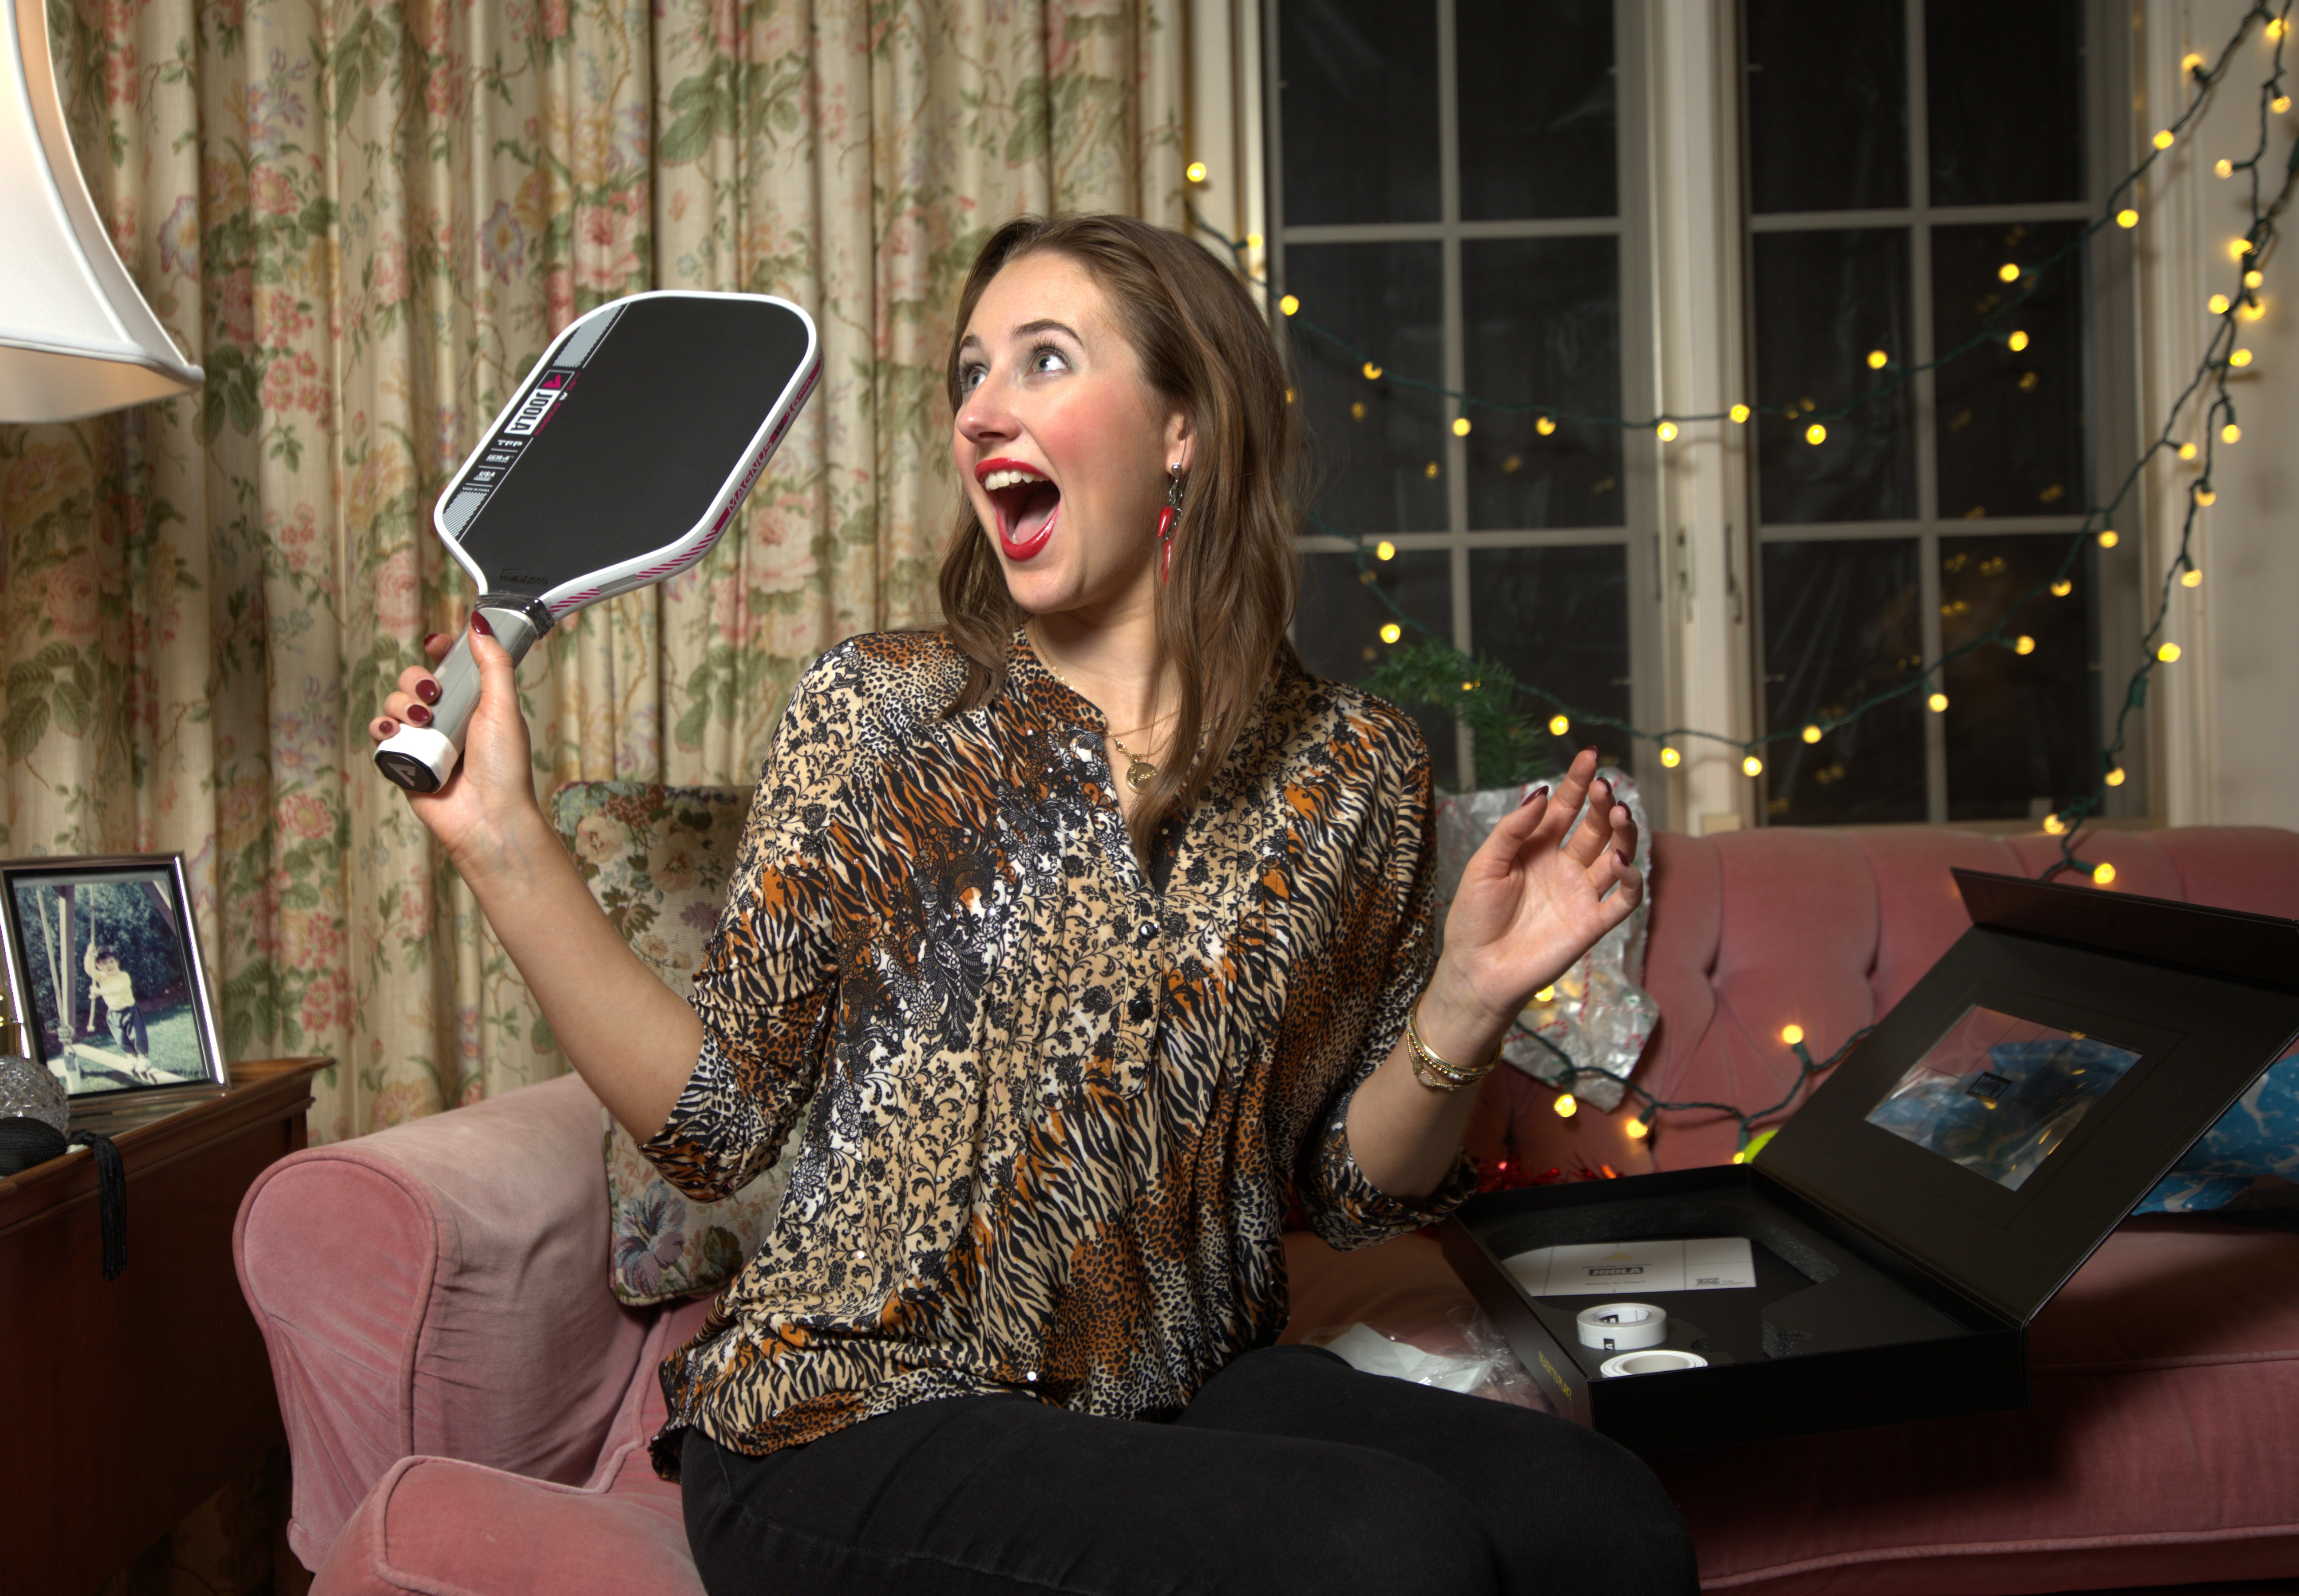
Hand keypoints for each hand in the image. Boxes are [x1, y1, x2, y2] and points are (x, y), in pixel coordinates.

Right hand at [368, 621, 543, 878]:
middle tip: (432, 694)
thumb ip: (493, 665)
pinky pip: (381, 735)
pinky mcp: (403, 762)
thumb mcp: (504, 707)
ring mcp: (423, 740)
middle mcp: (447, 719)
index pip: (448, 666)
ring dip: (401, 704)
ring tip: (421, 721)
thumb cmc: (504, 767)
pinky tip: (393, 731)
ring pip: (394, 703)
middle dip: (416, 679)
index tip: (436, 643)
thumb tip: (479, 625)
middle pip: (414, 680)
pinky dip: (381, 728)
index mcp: (473, 704)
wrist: (488, 816)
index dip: (438, 651)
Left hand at [1422, 747, 1642, 1049]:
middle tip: (1604, 786)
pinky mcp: (1592, 924)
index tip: (1588, 754)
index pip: (1565, 807)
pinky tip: (1623, 860)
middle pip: (1595, 826)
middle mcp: (1564, 866)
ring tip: (1620, 812)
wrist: (1476, 970)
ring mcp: (1581, 894)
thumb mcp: (1485, 864)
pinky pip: (1623, 899)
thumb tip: (1543, 793)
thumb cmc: (1473, 917)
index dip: (1577, 782)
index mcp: (1537, 848)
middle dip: (1602, 803)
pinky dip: (1631, 879)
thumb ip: (1513, 829)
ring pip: (1615, 855)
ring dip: (1623, 833)